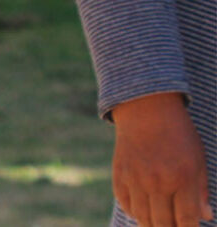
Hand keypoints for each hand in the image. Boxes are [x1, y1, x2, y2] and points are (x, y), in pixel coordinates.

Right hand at [112, 92, 211, 226]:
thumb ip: (201, 190)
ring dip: (153, 224)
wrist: (146, 110)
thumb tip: (206, 216)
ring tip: (160, 222)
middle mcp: (157, 182)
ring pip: (143, 218)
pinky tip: (145, 210)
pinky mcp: (119, 175)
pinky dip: (136, 212)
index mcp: (182, 178)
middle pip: (163, 223)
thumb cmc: (179, 135)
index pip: (186, 219)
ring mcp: (136, 179)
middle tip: (174, 226)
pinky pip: (126, 204)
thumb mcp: (198, 160)